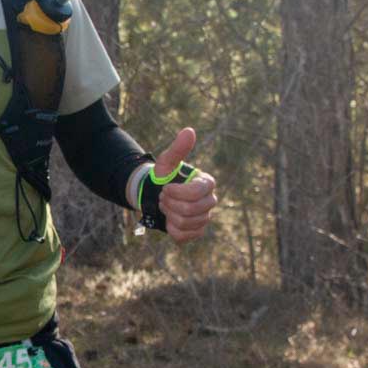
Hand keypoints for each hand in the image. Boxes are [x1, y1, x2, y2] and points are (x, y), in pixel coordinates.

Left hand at [154, 127, 216, 244]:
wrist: (157, 196)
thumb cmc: (164, 177)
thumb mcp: (166, 162)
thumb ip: (178, 149)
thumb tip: (189, 131)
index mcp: (207, 183)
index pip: (198, 192)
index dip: (178, 192)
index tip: (165, 188)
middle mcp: (210, 201)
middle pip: (191, 210)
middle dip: (170, 203)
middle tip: (163, 197)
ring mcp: (205, 217)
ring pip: (185, 223)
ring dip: (169, 214)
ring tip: (166, 206)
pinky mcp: (197, 231)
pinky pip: (183, 235)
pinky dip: (171, 228)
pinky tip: (169, 219)